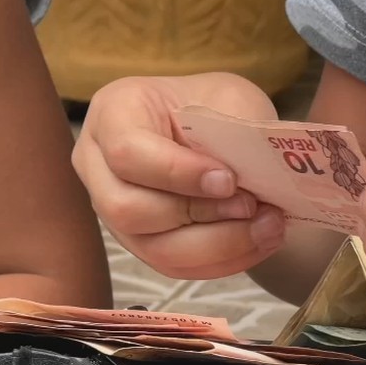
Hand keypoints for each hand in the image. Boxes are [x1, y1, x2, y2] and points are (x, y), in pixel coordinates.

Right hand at [72, 74, 286, 279]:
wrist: (210, 127)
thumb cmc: (213, 105)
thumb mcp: (230, 97)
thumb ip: (236, 132)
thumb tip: (253, 179)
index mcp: (113, 112)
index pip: (127, 152)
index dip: (178, 173)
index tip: (229, 180)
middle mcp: (98, 165)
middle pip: (128, 209)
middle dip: (199, 214)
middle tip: (252, 204)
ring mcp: (112, 211)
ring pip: (153, 248)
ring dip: (218, 245)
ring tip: (266, 227)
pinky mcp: (139, 243)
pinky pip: (174, 267)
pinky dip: (221, 261)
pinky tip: (257, 242)